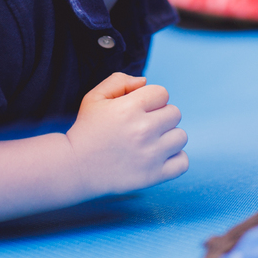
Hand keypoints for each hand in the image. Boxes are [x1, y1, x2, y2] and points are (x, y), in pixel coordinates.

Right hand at [66, 72, 188, 196]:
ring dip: (169, 137)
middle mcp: (143, 130)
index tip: (139, 109)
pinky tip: (159, 157)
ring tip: (151, 142)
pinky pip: (182, 162)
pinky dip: (175, 159)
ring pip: (181, 136)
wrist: (75, 167)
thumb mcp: (94, 97)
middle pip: (175, 113)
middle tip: (144, 126)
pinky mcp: (153, 175)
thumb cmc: (86, 130)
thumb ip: (119, 81)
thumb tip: (144, 81)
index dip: (151, 99)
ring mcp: (150, 154)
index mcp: (129, 108)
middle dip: (161, 116)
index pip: (162, 93)